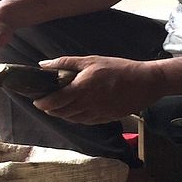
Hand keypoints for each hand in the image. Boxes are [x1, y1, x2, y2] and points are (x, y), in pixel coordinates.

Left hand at [32, 56, 167, 124]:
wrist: (145, 83)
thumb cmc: (118, 68)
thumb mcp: (91, 60)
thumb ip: (66, 63)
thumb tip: (43, 64)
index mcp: (82, 88)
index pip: (56, 101)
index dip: (43, 103)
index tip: (37, 101)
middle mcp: (87, 104)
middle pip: (61, 113)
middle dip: (50, 109)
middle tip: (45, 103)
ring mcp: (97, 114)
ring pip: (72, 119)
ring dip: (61, 114)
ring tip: (57, 106)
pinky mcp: (105, 118)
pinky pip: (84, 121)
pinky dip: (75, 118)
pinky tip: (74, 111)